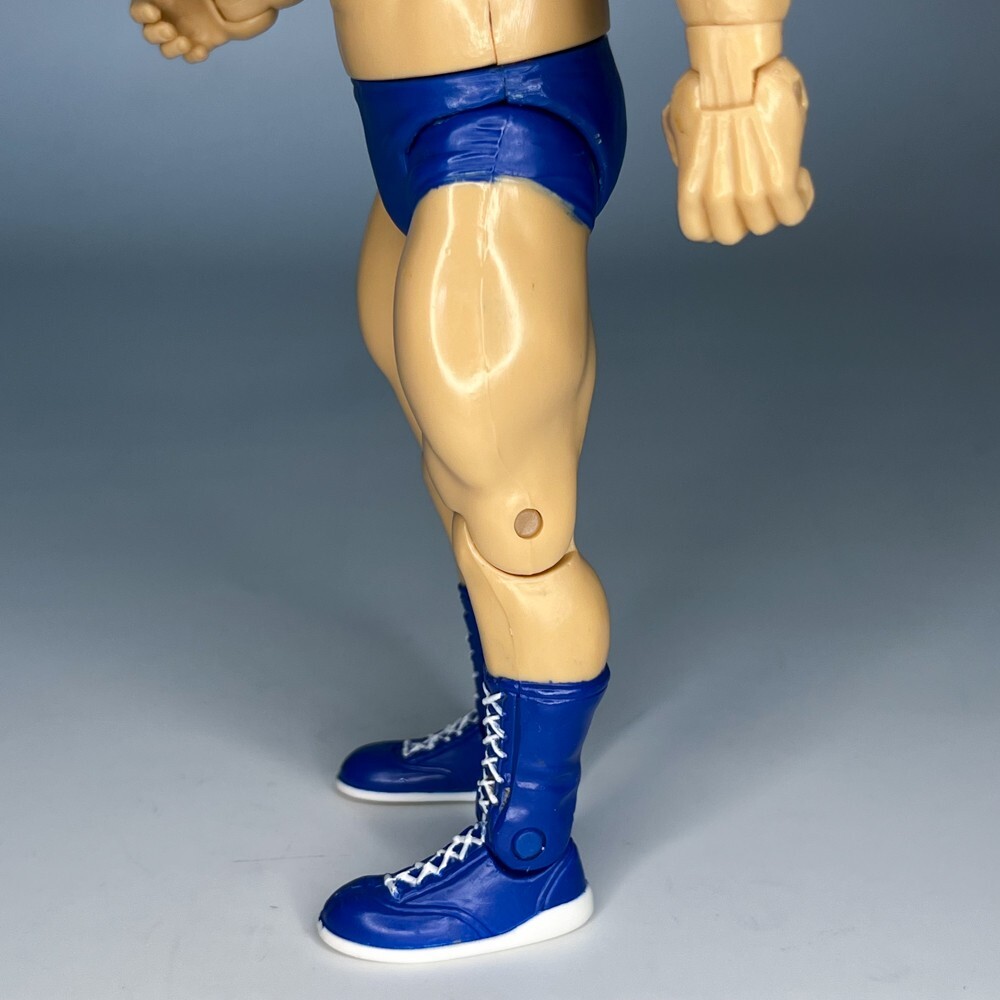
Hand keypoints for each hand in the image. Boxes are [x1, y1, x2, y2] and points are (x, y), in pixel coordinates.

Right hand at [129, 0, 277, 63]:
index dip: (142, 13)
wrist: (237, 1)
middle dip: (155, 34)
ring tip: (185, 42)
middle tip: (170, 30)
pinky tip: (202, 51)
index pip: (139, 10)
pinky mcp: (199, 45)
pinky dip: (194, 56)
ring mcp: (182, 34)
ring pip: (166, 50)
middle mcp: (167, 18)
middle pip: (149, 34)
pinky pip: (190, 57)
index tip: (153, 12)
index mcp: (160, 0)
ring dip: (172, 49)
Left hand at [663, 57, 814, 244]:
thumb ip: (689, 155)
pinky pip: (793, 214)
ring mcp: (747, 192)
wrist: (734, 66)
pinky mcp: (779, 182)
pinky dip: (801, 197)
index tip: (726, 198)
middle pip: (731, 235)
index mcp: (690, 188)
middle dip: (743, 213)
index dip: (715, 219)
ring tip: (782, 172)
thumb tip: (698, 158)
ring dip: (775, 202)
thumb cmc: (707, 86)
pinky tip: (800, 174)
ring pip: (765, 225)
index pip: (698, 232)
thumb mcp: (683, 126)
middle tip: (755, 184)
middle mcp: (716, 196)